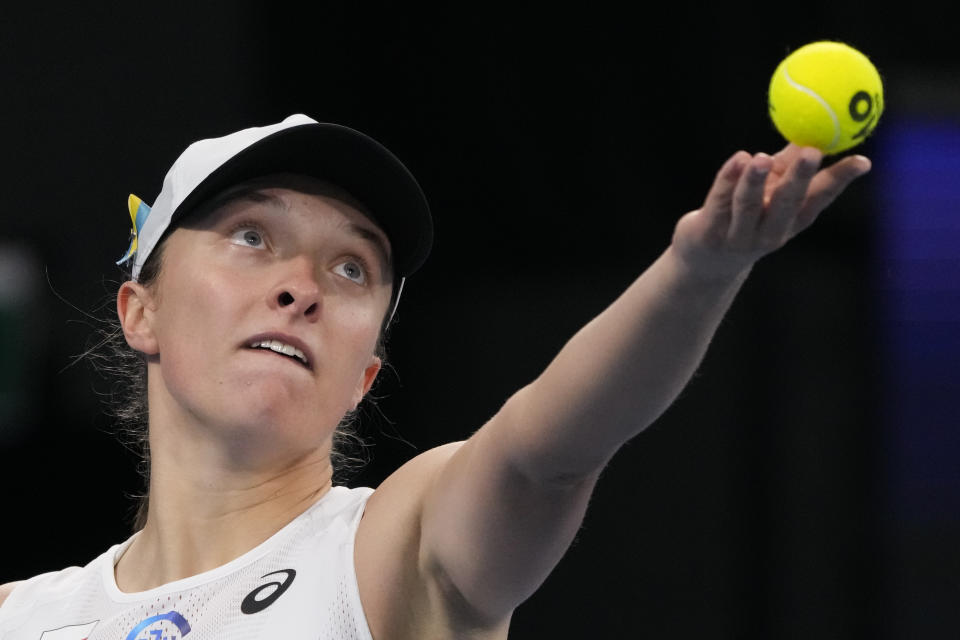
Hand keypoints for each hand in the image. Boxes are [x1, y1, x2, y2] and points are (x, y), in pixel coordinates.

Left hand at [671, 145, 871, 278]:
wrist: (705, 261)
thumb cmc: (746, 216)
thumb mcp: (771, 191)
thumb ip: (789, 162)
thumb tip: (816, 127)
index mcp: (791, 220)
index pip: (819, 199)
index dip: (840, 180)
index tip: (861, 160)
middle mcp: (769, 232)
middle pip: (786, 205)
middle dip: (800, 179)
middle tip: (812, 152)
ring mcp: (738, 235)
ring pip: (748, 206)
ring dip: (756, 181)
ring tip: (762, 157)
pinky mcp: (709, 233)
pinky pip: (719, 202)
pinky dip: (728, 180)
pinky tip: (739, 159)